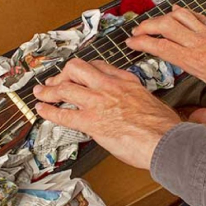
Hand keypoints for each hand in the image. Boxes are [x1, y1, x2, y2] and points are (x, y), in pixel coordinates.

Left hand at [33, 59, 180, 169]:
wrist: (166, 141)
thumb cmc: (164, 127)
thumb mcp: (151, 101)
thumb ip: (134, 99)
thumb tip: (130, 107)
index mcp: (126, 80)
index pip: (98, 65)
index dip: (84, 69)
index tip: (78, 74)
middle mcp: (109, 86)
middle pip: (77, 69)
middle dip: (62, 74)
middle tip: (55, 82)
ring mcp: (99, 102)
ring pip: (65, 87)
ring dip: (48, 90)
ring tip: (40, 92)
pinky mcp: (92, 122)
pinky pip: (63, 114)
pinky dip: (48, 111)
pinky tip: (41, 110)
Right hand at [126, 6, 205, 125]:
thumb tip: (191, 121)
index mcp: (197, 61)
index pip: (161, 46)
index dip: (142, 42)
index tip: (131, 42)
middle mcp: (200, 42)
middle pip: (165, 25)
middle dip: (146, 25)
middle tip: (136, 30)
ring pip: (178, 15)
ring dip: (162, 17)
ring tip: (152, 22)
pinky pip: (194, 14)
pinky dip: (181, 13)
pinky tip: (176, 15)